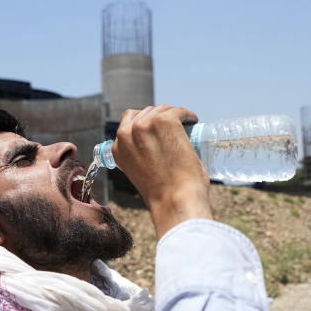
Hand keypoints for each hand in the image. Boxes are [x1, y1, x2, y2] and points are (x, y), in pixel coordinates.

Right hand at [112, 105, 212, 237]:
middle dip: (159, 118)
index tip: (157, 131)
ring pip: (162, 110)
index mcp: (117, 149)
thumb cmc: (164, 195)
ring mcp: (144, 125)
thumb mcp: (140, 175)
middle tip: (174, 129)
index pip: (128, 123)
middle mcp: (126, 134)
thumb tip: (156, 150)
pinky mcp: (164, 121)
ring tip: (185, 126)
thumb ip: (140, 159)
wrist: (175, 200)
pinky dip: (187, 115)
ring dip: (173, 116)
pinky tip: (192, 120)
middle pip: (145, 113)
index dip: (145, 125)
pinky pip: (178, 111)